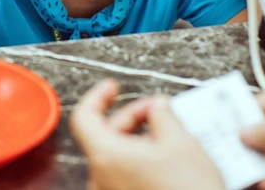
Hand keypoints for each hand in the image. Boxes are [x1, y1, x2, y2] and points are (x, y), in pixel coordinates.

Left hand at [71, 79, 222, 189]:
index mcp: (106, 156)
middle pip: (103, 135)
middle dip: (130, 117)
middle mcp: (101, 177)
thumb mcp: (181, 141)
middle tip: (157, 110)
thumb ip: (163, 114)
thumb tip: (158, 107)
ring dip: (138, 139)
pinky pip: (124, 173)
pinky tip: (165, 158)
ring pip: (116, 155)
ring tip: (168, 134)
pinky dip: (140, 160)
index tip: (113, 88)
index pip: (84, 116)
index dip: (98, 97)